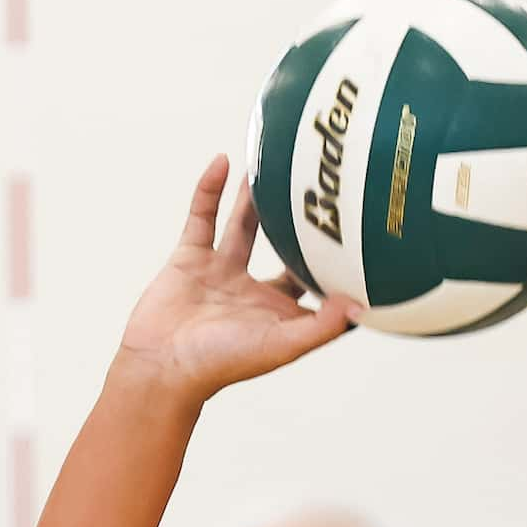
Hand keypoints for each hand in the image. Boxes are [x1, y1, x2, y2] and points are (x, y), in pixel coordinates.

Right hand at [118, 155, 360, 402]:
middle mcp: (253, 290)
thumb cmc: (221, 364)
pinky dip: (209, 189)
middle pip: (284, 248)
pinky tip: (223, 162)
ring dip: (256, 197)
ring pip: (245, 224)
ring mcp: (221, 270)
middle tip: (323, 189)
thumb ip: (321, 327)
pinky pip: (202, 216)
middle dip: (299, 224)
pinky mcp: (191, 257)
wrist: (162, 365)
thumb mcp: (281, 346)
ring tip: (276, 165)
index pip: (316, 284)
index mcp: (279, 312)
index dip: (337, 266)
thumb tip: (358, 306)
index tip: (364, 239)